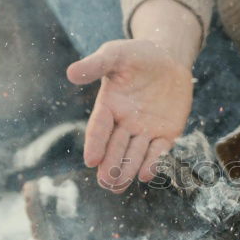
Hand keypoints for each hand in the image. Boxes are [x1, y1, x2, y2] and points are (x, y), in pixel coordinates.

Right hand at [67, 39, 192, 190]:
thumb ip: (96, 65)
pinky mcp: (166, 133)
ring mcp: (145, 130)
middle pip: (115, 148)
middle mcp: (124, 123)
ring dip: (127, 170)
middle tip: (105, 181)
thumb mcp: (115, 54)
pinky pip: (159, 151)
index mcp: (108, 106)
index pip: (99, 128)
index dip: (95, 143)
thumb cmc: (137, 55)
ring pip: (134, 155)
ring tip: (119, 185)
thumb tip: (71, 73)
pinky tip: (145, 175)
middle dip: (110, 165)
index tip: (91, 160)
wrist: (168, 58)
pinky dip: (152, 162)